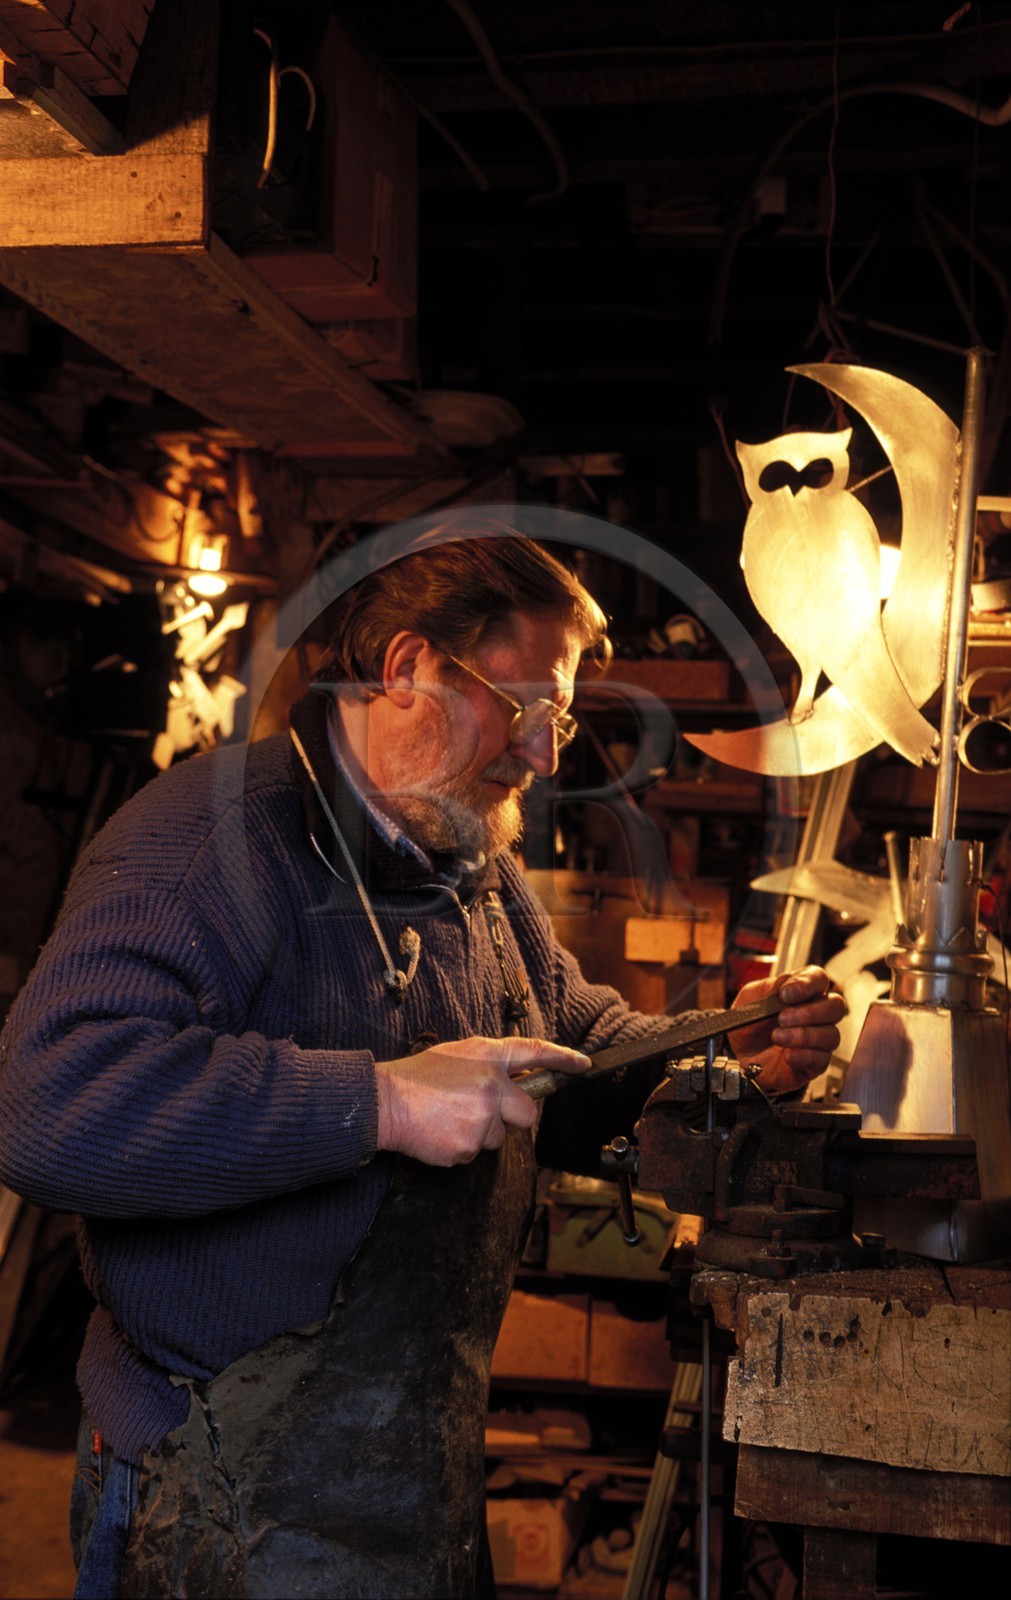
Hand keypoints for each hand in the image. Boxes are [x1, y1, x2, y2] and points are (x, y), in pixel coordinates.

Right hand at [375, 1036, 590, 1165]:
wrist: (384, 1103)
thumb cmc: (416, 1078)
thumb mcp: (455, 1056)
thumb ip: (488, 1066)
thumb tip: (513, 1081)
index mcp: (487, 1057)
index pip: (534, 1052)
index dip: (562, 1058)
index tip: (582, 1065)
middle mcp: (492, 1085)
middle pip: (527, 1114)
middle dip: (511, 1119)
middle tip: (481, 1112)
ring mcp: (482, 1118)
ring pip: (498, 1137)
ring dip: (480, 1133)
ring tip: (449, 1118)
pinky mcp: (469, 1145)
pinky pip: (475, 1153)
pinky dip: (460, 1147)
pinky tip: (441, 1132)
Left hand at [726, 966, 845, 1094]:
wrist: (736, 1055)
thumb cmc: (748, 1023)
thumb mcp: (750, 998)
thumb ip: (768, 988)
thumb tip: (784, 983)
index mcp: (802, 992)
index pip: (819, 979)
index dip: (807, 984)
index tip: (787, 994)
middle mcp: (815, 1014)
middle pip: (835, 1007)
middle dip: (809, 1012)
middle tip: (782, 1018)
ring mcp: (817, 1040)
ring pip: (831, 1035)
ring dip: (803, 1035)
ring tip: (777, 1037)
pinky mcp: (814, 1063)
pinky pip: (822, 1059)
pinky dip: (804, 1056)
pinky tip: (788, 1055)